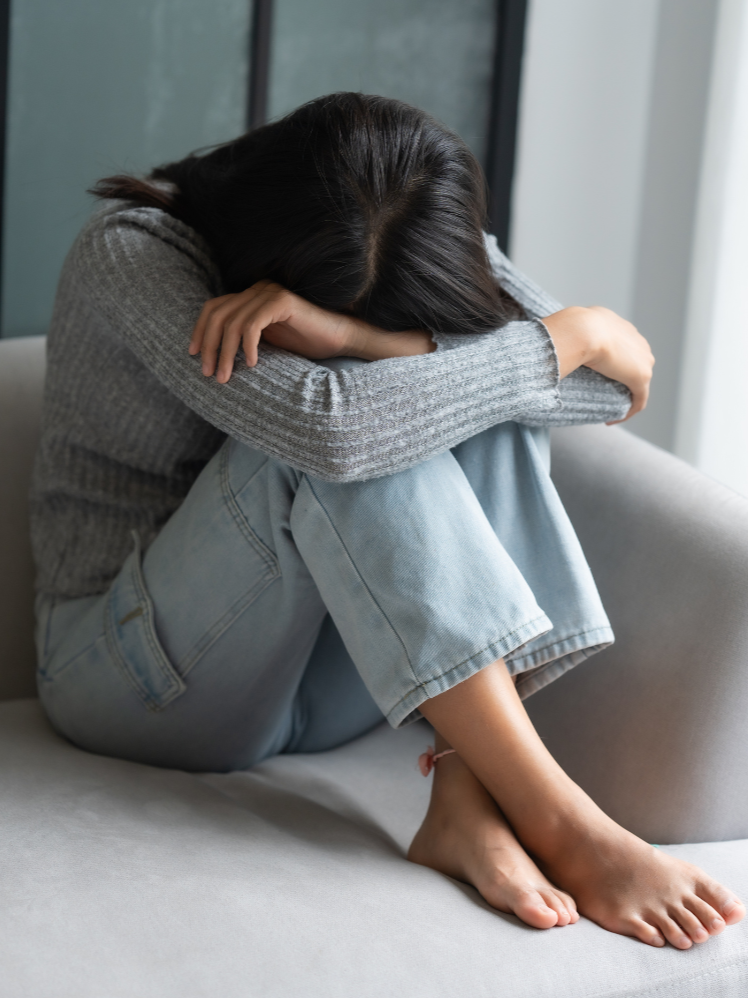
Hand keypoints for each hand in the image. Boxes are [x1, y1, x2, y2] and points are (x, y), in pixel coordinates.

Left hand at [189, 280, 433, 382]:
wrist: (340, 339)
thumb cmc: (306, 344)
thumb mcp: (266, 343)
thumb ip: (243, 341)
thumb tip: (212, 356)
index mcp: (250, 297)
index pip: (213, 308)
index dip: (199, 330)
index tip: (194, 356)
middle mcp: (257, 289)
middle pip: (217, 314)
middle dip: (208, 346)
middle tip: (208, 373)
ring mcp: (270, 293)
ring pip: (232, 322)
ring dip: (224, 352)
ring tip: (225, 376)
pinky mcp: (282, 302)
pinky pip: (252, 324)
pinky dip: (247, 346)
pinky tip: (252, 364)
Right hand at [542, 306, 653, 421]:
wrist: (582, 330)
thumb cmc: (570, 328)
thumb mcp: (570, 327)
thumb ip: (570, 335)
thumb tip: (554, 344)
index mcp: (622, 329)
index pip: (624, 351)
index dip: (612, 367)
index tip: (596, 380)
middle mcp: (638, 342)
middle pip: (634, 368)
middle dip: (620, 384)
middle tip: (600, 397)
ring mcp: (643, 360)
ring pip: (638, 385)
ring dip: (624, 399)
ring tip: (605, 412)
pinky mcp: (641, 377)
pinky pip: (639, 400)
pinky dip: (627, 413)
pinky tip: (610, 422)